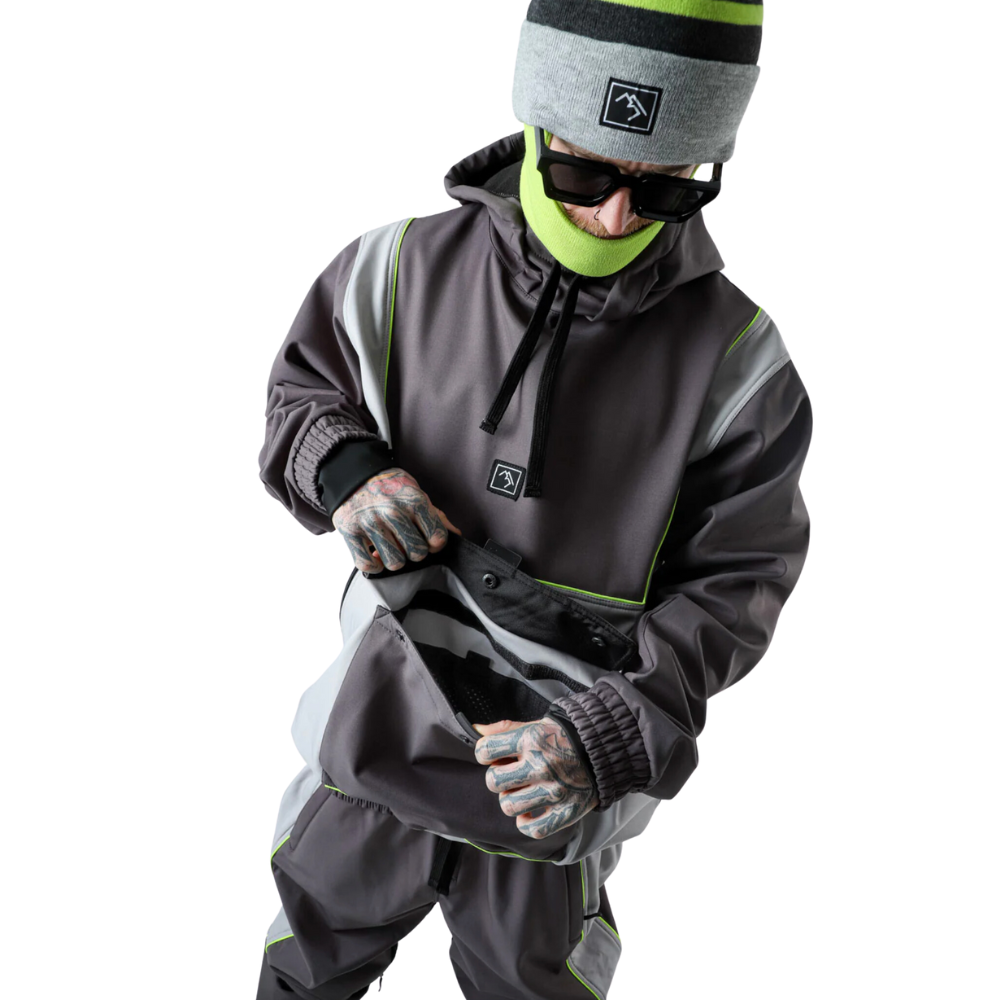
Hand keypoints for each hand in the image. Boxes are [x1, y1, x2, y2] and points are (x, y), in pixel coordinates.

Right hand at [333, 467, 461, 571]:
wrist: (352, 473)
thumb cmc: (389, 487)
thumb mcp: (415, 493)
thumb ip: (435, 515)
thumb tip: (456, 535)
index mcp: (414, 500)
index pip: (437, 537)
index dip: (435, 544)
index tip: (428, 540)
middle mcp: (392, 511)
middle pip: (416, 553)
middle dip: (414, 552)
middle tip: (406, 542)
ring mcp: (370, 522)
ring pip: (394, 562)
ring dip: (394, 559)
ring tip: (391, 547)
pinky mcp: (349, 532)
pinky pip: (366, 564)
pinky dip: (374, 566)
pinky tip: (375, 555)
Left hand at [472, 717, 597, 839]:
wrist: (603, 750)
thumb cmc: (563, 737)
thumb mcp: (535, 725)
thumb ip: (505, 728)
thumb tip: (475, 728)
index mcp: (530, 739)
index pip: (485, 750)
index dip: (485, 753)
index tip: (495, 755)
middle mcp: (540, 765)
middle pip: (492, 781)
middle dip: (497, 778)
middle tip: (511, 775)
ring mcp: (553, 790)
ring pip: (508, 806)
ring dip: (511, 799)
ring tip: (522, 792)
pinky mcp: (565, 812)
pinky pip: (532, 829)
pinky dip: (526, 824)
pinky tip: (530, 813)